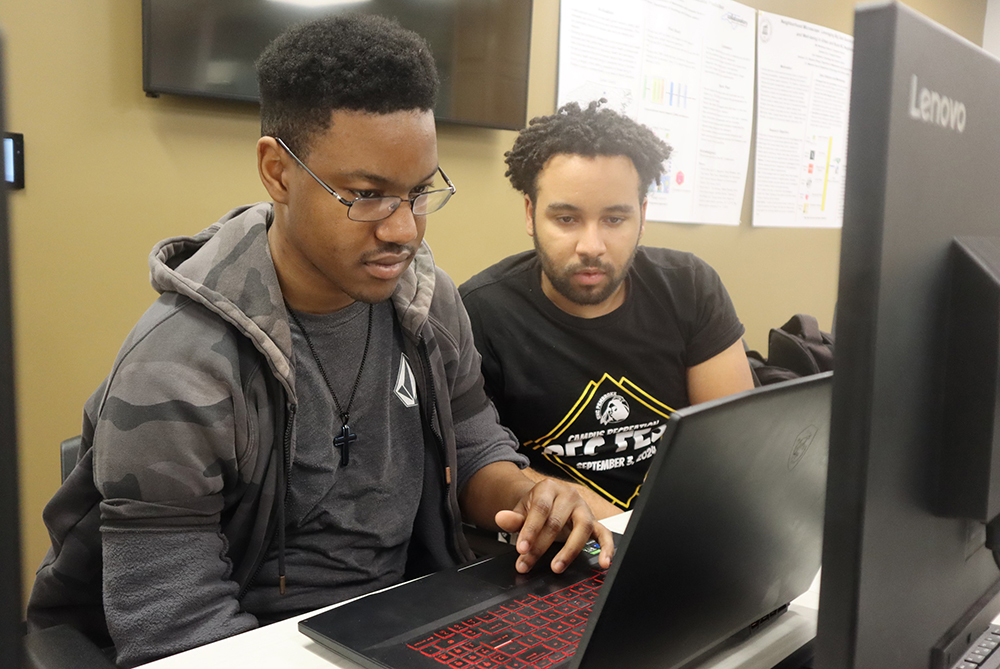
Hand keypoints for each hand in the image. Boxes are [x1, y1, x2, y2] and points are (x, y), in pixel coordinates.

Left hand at [494, 478, 613, 574]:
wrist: (547, 502)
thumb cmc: (534, 508)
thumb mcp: (520, 510)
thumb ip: (512, 517)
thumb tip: (500, 518)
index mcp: (548, 488)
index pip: (540, 508)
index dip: (530, 529)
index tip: (521, 548)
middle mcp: (569, 495)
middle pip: (557, 522)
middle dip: (540, 546)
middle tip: (526, 564)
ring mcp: (584, 508)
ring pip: (582, 528)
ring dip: (569, 551)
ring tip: (556, 567)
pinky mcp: (595, 522)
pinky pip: (605, 534)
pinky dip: (607, 549)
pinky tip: (604, 563)